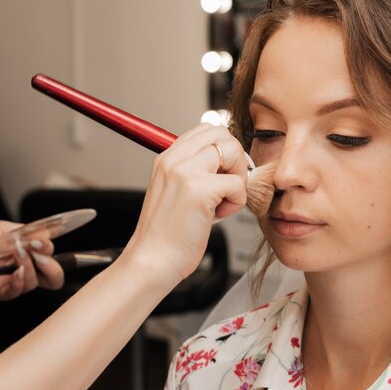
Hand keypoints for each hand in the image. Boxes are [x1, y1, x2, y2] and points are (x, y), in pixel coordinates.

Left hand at [0, 221, 63, 299]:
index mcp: (31, 258)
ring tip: (18, 251)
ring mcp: (10, 283)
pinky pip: (13, 292)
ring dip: (29, 266)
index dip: (55, 256)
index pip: (53, 264)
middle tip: (41, 252)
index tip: (44, 241)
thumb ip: (29, 234)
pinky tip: (16, 269)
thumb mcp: (8, 229)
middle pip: (52, 279)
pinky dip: (19, 281)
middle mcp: (24, 272)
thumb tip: (48, 236)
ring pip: (33, 283)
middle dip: (52, 267)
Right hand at [123, 123, 247, 281]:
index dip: (224, 149)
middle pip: (223, 133)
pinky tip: (219, 215)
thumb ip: (195, 171)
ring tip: (222, 200)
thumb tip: (227, 161)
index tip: (223, 173)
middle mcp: (174, 159)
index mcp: (167, 157)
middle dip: (236, 159)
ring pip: (233, 151)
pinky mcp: (200, 190)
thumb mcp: (175, 191)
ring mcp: (185, 172)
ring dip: (238, 177)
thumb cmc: (167, 234)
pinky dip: (237, 201)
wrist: (152, 261)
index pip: (207, 129)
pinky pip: (238, 183)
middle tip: (228, 185)